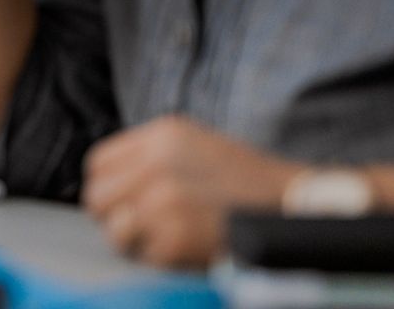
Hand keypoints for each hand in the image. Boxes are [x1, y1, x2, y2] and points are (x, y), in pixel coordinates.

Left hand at [82, 116, 304, 268]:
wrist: (296, 206)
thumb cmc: (246, 182)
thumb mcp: (195, 145)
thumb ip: (151, 156)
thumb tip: (112, 184)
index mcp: (160, 135)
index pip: (97, 163)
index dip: (108, 186)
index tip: (122, 201)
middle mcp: (156, 163)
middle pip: (98, 197)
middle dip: (113, 215)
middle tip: (140, 227)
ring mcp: (164, 201)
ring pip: (113, 229)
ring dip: (134, 240)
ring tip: (165, 238)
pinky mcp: (175, 236)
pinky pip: (144, 256)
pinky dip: (162, 259)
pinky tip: (188, 249)